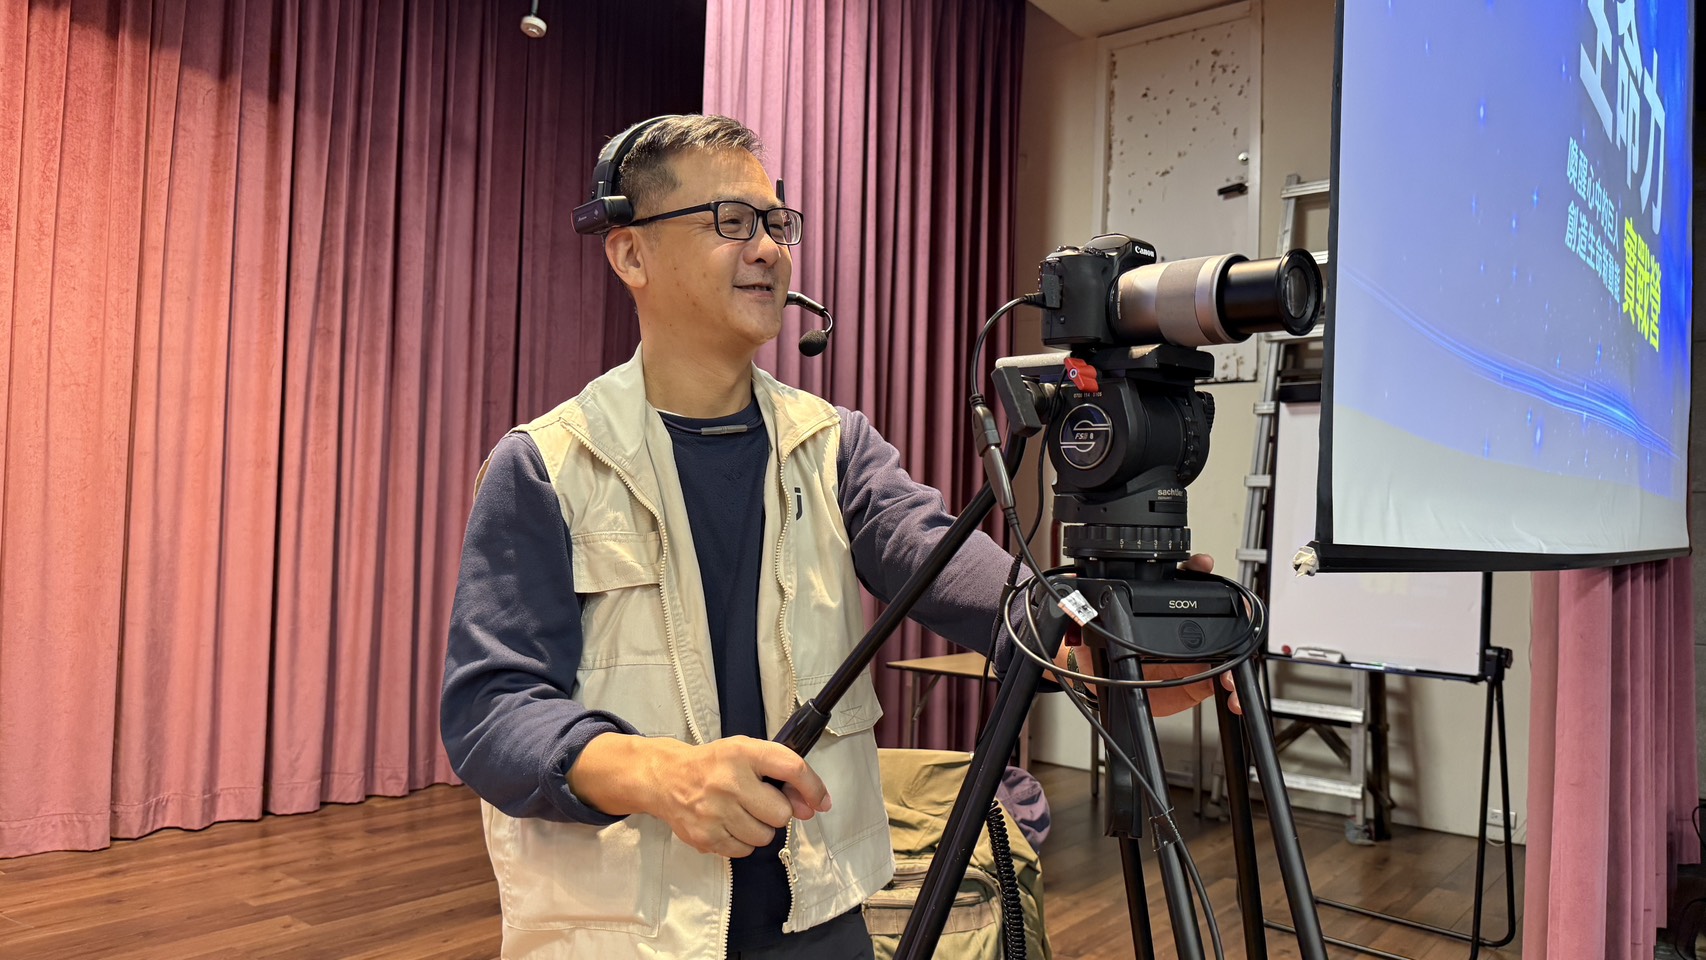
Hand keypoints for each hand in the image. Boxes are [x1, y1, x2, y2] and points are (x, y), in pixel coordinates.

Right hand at [571, 734, 831, 858]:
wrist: (666, 778)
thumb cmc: (713, 765)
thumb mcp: (746, 753)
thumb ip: (781, 771)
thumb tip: (812, 806)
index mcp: (742, 753)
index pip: (791, 768)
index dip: (813, 787)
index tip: (821, 802)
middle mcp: (729, 781)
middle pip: (780, 813)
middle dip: (777, 811)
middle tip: (760, 802)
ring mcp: (715, 812)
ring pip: (764, 837)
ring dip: (760, 829)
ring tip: (743, 813)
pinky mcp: (705, 837)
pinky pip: (744, 851)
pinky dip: (742, 842)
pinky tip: (729, 825)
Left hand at [1050, 553, 1241, 716]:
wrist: (1095, 682)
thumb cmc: (1094, 644)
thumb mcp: (1086, 624)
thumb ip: (1079, 609)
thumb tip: (1068, 597)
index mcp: (1155, 609)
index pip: (1182, 583)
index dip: (1196, 571)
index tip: (1203, 565)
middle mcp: (1177, 629)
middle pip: (1216, 617)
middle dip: (1234, 621)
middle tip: (1237, 626)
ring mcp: (1189, 654)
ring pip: (1224, 652)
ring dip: (1235, 661)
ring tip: (1231, 676)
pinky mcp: (1194, 682)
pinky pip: (1219, 684)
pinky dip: (1231, 690)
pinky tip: (1232, 696)